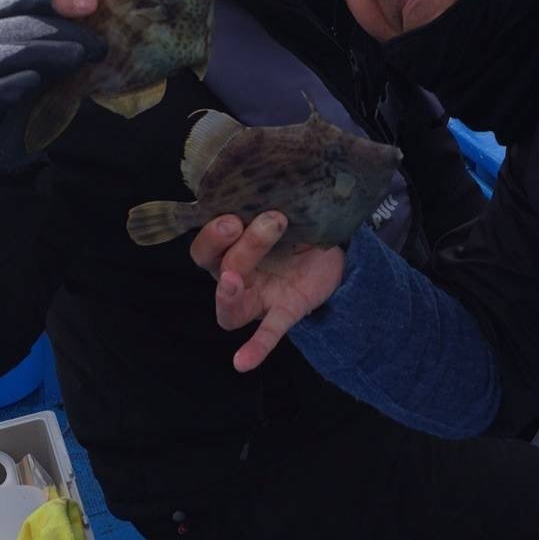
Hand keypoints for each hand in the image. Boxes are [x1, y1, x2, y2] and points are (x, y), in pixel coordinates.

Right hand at [0, 0, 104, 168]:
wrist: (4, 139)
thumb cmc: (27, 87)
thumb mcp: (48, 54)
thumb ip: (63, 31)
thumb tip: (94, 4)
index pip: (19, 1)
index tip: (92, 4)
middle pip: (13, 26)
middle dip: (60, 30)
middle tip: (97, 44)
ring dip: (42, 53)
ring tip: (78, 56)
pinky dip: (9, 86)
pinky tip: (33, 82)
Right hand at [189, 211, 345, 371]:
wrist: (334, 246)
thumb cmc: (296, 225)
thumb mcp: (282, 208)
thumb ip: (266, 201)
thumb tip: (268, 176)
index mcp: (231, 247)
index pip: (204, 248)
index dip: (210, 235)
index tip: (231, 215)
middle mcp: (238, 275)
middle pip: (218, 268)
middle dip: (234, 246)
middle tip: (259, 221)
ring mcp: (260, 297)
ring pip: (233, 304)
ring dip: (229, 291)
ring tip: (234, 278)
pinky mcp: (286, 311)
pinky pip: (268, 333)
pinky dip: (255, 348)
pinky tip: (242, 363)